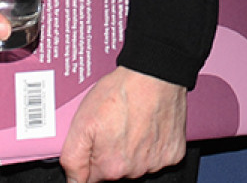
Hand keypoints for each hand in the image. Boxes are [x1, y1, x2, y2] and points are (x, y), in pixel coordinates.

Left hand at [58, 66, 187, 181]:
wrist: (155, 75)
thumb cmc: (122, 92)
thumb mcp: (82, 122)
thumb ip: (73, 158)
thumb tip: (74, 181)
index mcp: (111, 167)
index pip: (93, 177)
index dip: (93, 156)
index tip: (98, 140)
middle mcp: (135, 170)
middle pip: (117, 171)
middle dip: (112, 153)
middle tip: (115, 126)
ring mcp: (157, 163)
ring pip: (138, 164)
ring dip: (134, 150)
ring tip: (133, 123)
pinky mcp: (173, 153)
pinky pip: (159, 157)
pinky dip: (154, 145)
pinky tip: (149, 126)